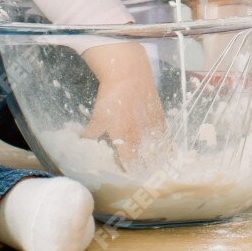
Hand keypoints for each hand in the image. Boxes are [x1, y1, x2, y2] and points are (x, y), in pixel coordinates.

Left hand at [82, 46, 165, 163]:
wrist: (128, 75)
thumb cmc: (111, 97)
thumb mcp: (97, 116)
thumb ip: (91, 132)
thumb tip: (83, 140)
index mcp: (124, 138)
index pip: (129, 162)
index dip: (129, 170)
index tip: (128, 175)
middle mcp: (141, 136)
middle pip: (145, 159)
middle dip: (144, 168)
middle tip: (144, 174)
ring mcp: (152, 126)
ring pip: (157, 149)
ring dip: (157, 159)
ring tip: (157, 168)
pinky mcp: (160, 116)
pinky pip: (164, 135)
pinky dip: (166, 145)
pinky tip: (168, 151)